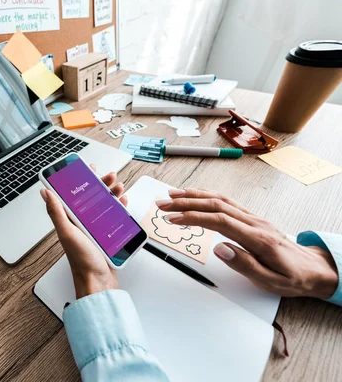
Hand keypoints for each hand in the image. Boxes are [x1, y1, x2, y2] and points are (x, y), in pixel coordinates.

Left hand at [40, 168, 126, 298]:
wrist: (99, 282)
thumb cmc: (82, 261)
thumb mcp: (68, 233)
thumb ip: (56, 213)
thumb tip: (45, 193)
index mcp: (69, 220)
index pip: (72, 194)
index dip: (79, 180)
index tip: (85, 169)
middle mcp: (81, 223)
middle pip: (91, 196)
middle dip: (100, 184)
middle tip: (109, 176)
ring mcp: (95, 228)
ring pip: (104, 204)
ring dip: (112, 193)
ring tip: (119, 187)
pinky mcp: (106, 235)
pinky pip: (114, 217)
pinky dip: (119, 207)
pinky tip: (123, 202)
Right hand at [156, 189, 338, 298]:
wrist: (312, 268)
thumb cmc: (292, 277)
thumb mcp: (270, 281)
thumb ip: (244, 265)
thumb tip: (219, 249)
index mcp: (257, 238)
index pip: (220, 221)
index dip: (194, 217)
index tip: (173, 218)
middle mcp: (254, 223)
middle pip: (216, 205)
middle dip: (186, 202)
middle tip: (163, 204)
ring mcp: (253, 218)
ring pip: (220, 199)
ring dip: (194, 195)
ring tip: (172, 195)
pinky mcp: (251, 218)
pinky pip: (227, 201)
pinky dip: (207, 195)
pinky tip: (194, 195)